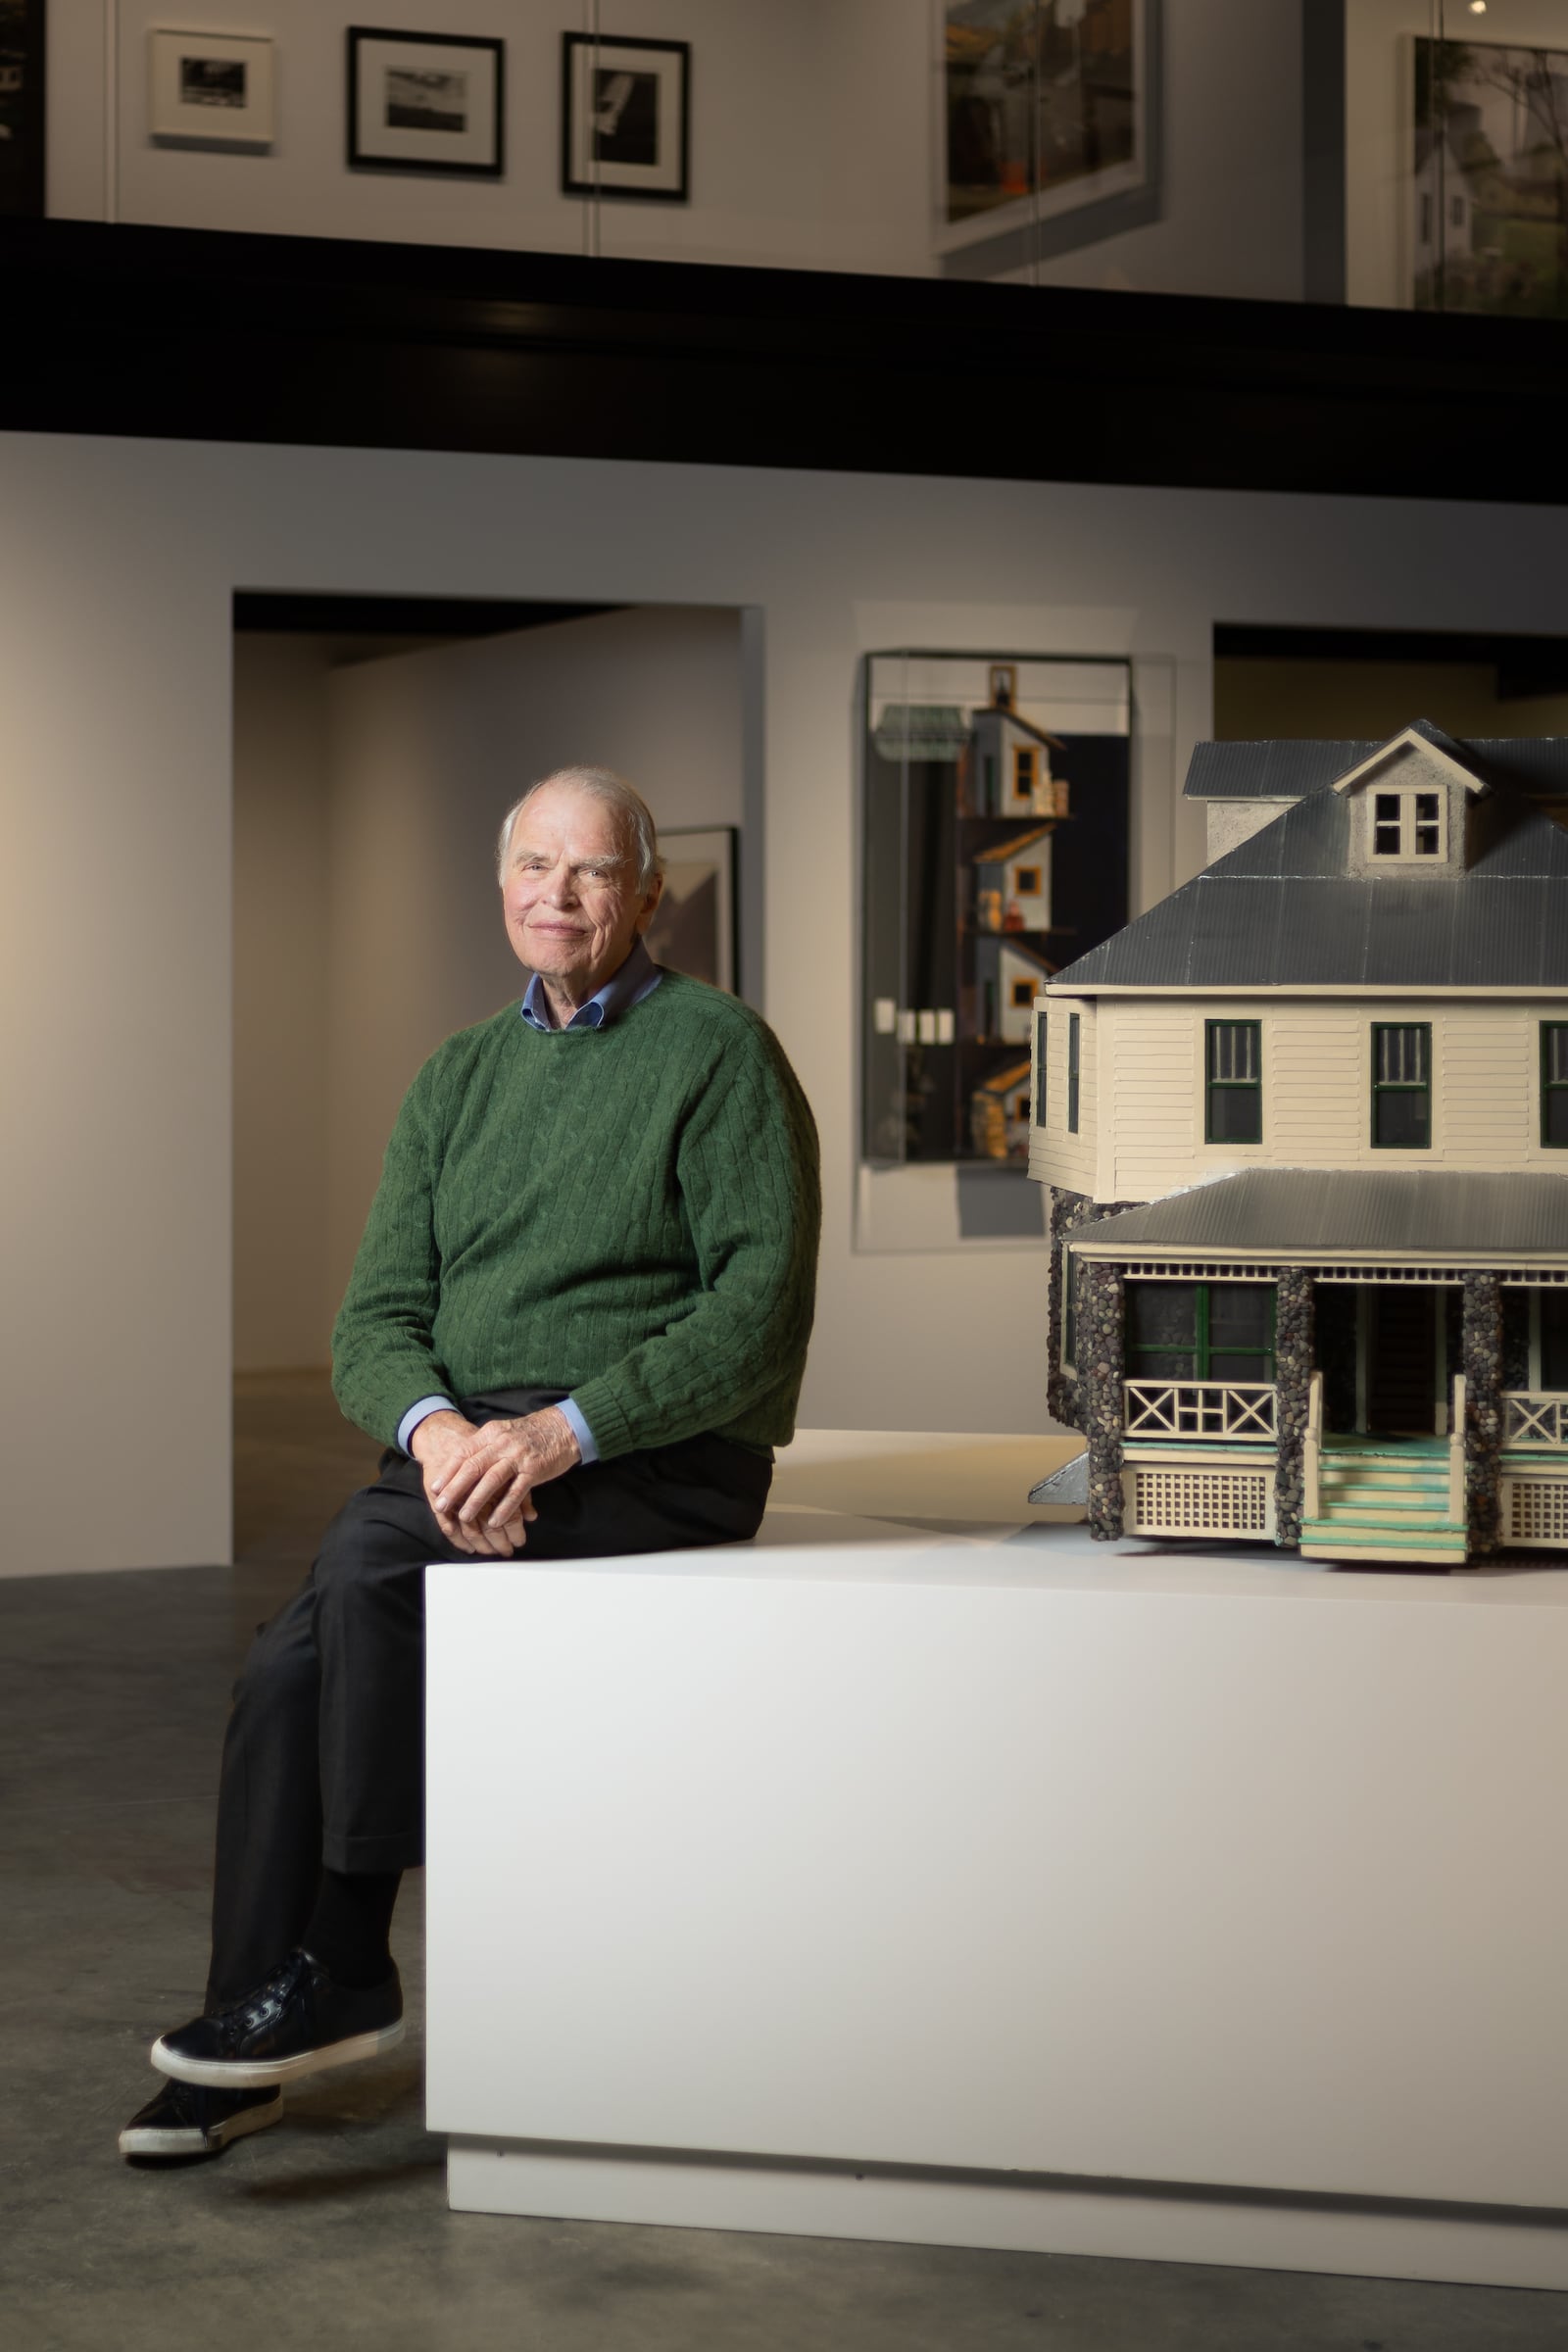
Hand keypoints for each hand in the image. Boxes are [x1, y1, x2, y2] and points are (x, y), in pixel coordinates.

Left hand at [409, 1407, 580, 1557]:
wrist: (563, 1427)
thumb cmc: (531, 1434)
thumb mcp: (503, 1433)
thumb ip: (484, 1447)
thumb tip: (462, 1465)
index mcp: (491, 1433)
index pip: (463, 1453)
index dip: (447, 1472)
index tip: (435, 1488)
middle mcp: (502, 1444)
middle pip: (473, 1467)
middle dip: (454, 1488)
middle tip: (441, 1505)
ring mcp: (518, 1457)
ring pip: (491, 1480)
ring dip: (475, 1500)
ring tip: (464, 1517)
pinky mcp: (534, 1470)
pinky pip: (516, 1492)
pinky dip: (504, 1508)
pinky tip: (494, 1521)